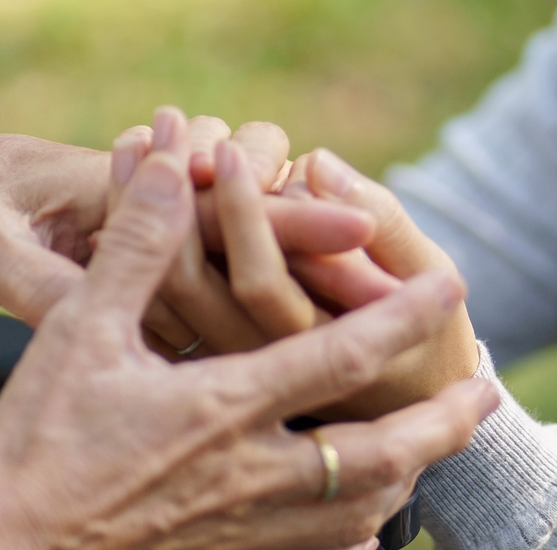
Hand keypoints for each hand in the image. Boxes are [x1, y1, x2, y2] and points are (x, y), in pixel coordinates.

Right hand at [0, 109, 497, 549]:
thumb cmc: (35, 446)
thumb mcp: (79, 329)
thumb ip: (138, 245)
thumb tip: (177, 167)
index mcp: (224, 409)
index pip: (343, 352)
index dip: (406, 316)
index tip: (452, 289)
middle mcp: (253, 478)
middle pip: (386, 453)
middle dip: (446, 423)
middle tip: (486, 396)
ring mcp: (247, 536)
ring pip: (363, 514)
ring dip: (407, 477)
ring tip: (431, 450)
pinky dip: (352, 548)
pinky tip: (358, 530)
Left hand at [154, 140, 480, 418]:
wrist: (401, 412)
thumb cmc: (429, 335)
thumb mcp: (428, 280)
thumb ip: (385, 224)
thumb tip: (317, 165)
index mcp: (314, 350)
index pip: (260, 282)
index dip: (243, 215)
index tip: (229, 149)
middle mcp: (254, 367)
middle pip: (188, 286)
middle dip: (173, 199)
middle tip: (163, 130)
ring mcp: (216, 363)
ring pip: (159, 290)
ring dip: (139, 210)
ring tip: (134, 139)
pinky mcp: (195, 353)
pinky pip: (152, 297)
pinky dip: (134, 236)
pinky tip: (128, 177)